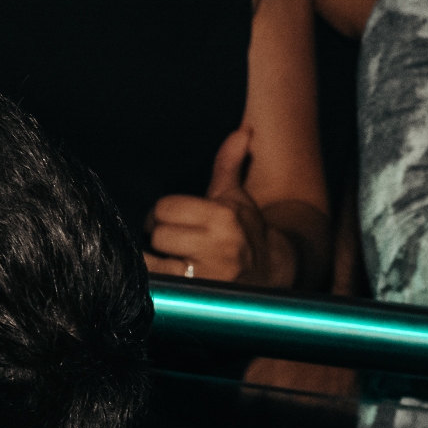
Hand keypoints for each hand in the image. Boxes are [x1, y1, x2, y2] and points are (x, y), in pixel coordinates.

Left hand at [145, 128, 274, 283]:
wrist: (273, 272)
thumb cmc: (246, 230)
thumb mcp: (235, 196)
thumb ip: (229, 163)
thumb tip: (242, 131)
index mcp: (223, 217)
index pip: (166, 208)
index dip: (162, 214)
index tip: (168, 219)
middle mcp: (218, 246)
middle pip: (159, 235)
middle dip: (159, 236)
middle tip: (168, 240)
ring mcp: (210, 275)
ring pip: (155, 262)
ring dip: (155, 260)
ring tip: (168, 258)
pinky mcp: (201, 296)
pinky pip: (161, 286)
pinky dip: (156, 280)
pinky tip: (165, 275)